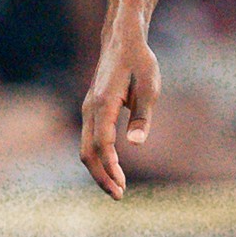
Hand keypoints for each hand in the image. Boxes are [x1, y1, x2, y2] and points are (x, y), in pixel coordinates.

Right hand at [78, 26, 160, 197]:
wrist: (122, 40)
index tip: (121, 183)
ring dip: (99, 171)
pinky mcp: (91, 112)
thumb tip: (135, 144)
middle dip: (102, 176)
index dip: (110, 165)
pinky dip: (98, 159)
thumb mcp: (150, 86)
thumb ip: (142, 116)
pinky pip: (89, 141)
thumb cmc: (139, 62)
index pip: (102, 142)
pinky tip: (113, 170)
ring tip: (118, 189)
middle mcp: (89, 109)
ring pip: (85, 148)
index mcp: (103, 102)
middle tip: (120, 196)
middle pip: (87, 151)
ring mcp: (87, 110)